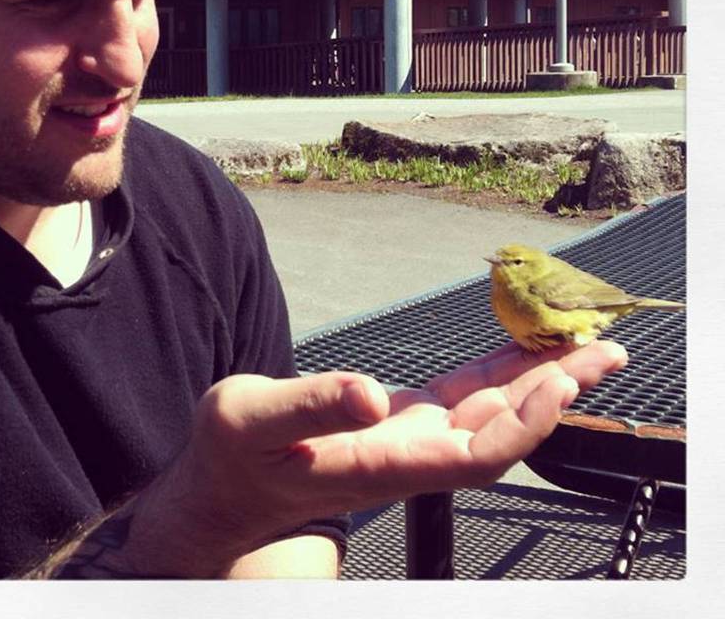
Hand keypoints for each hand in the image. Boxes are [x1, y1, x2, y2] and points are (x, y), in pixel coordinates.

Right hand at [46, 339, 625, 577]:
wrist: (226, 486)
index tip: (557, 383)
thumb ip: (308, 403)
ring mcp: (406, 439)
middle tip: (603, 348)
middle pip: (501, 433)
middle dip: (556, 392)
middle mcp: (405, 456)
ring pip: (489, 413)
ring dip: (538, 379)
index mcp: (376, 463)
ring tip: (583, 344)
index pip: (471, 455)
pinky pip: (461, 395)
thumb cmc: (231, 454)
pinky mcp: (400, 422)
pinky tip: (520, 347)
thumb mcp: (249, 418)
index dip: (522, 425)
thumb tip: (368, 394)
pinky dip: (496, 370)